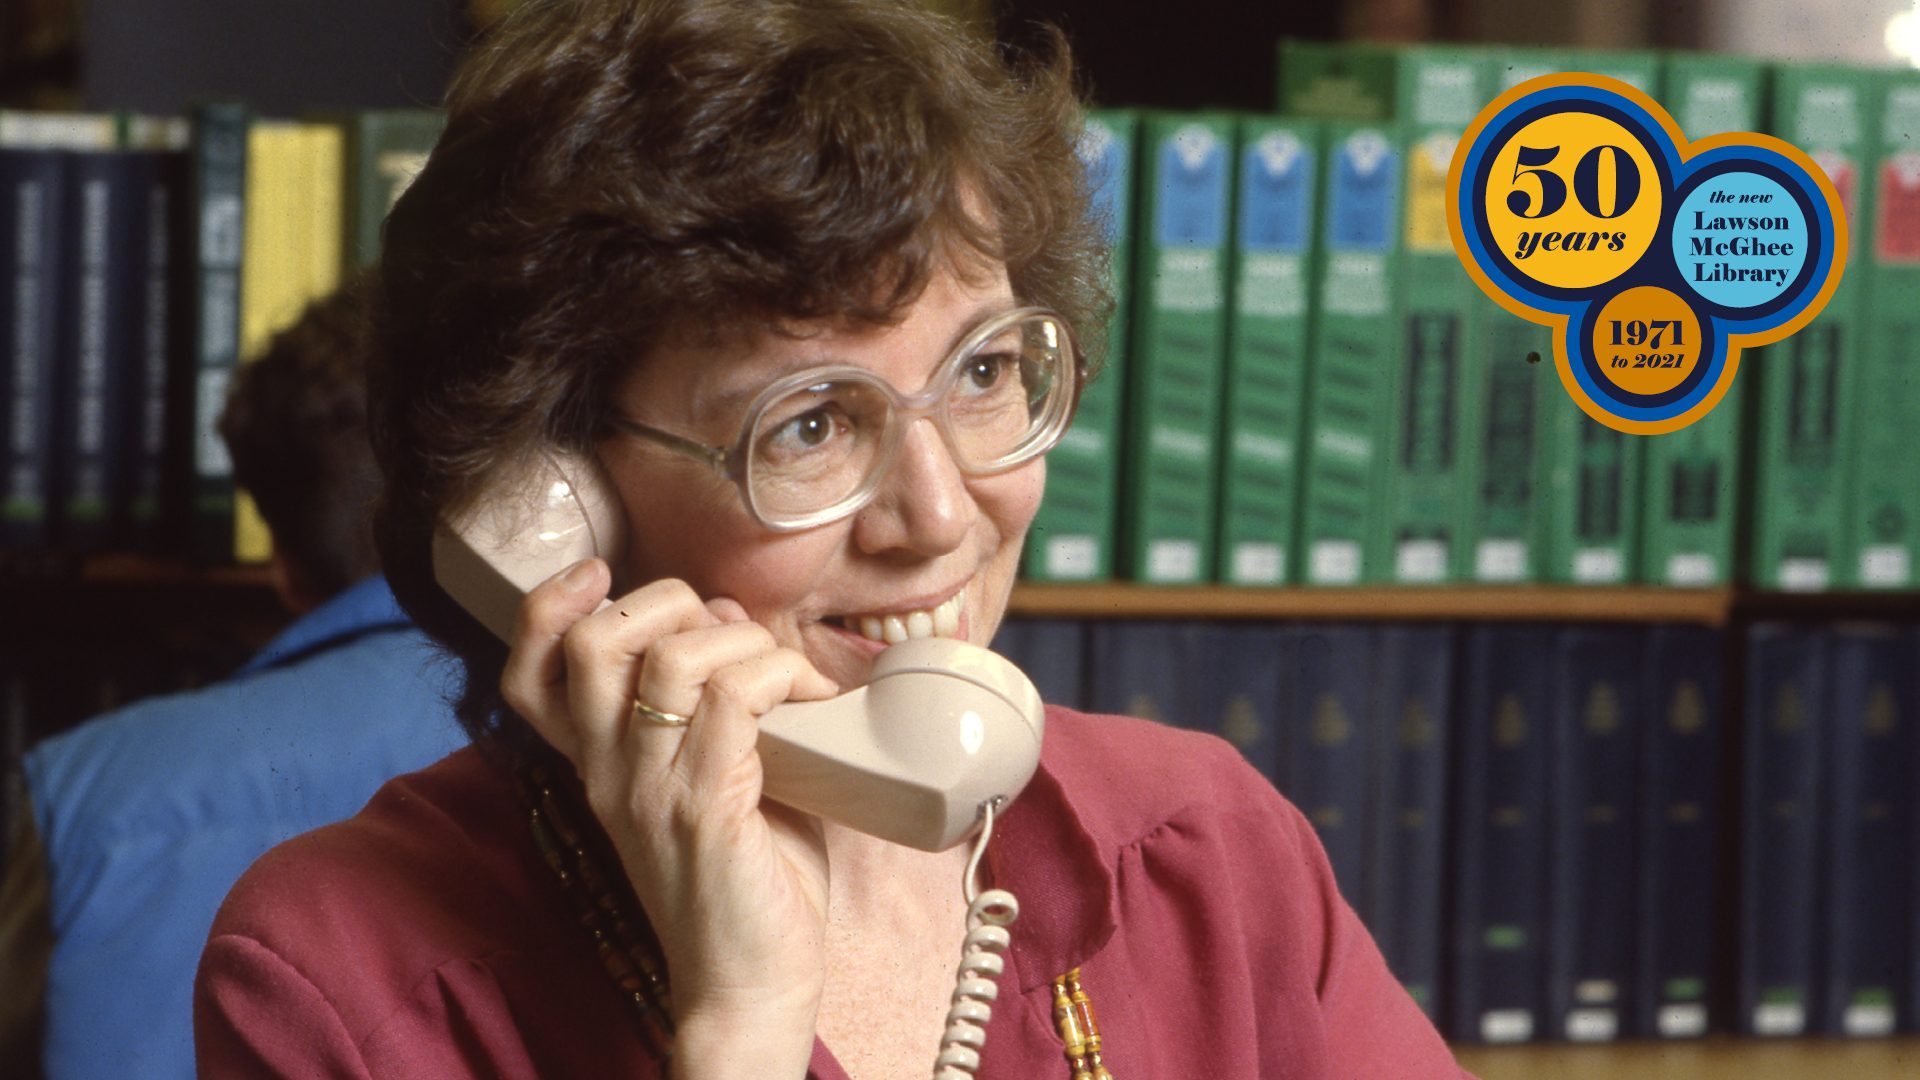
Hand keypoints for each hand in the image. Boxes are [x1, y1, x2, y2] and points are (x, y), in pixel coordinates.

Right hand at [500, 558, 840, 1079]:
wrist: (747, 987)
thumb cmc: (747, 881)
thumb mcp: (713, 779)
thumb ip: (712, 702)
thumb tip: (734, 620)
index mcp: (598, 764)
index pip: (531, 667)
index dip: (550, 603)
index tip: (604, 573)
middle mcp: (607, 772)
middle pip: (593, 640)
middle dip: (668, 600)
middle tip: (730, 631)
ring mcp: (650, 789)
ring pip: (671, 656)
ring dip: (742, 639)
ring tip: (786, 672)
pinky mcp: (704, 810)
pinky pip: (733, 697)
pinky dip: (779, 674)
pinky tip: (810, 697)